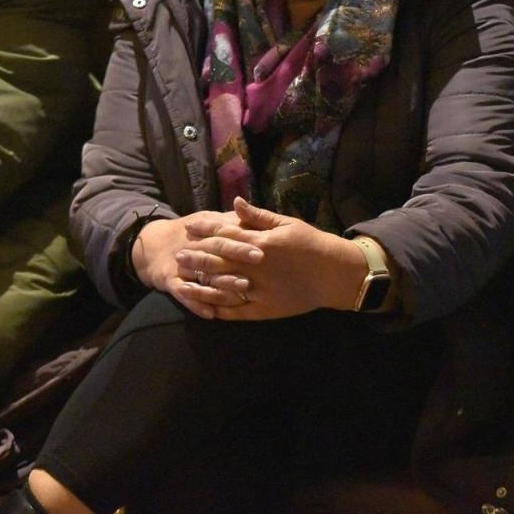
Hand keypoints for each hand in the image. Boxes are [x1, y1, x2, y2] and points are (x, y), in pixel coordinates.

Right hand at [131, 209, 261, 317]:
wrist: (152, 245)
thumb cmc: (191, 234)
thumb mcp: (207, 221)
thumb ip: (230, 221)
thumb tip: (253, 214)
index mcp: (204, 232)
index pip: (224, 234)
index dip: (242, 241)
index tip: (262, 249)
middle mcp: (193, 247)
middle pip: (215, 250)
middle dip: (236, 255)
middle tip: (259, 262)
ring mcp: (182, 266)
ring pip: (202, 275)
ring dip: (222, 283)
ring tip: (242, 291)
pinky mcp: (172, 282)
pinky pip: (183, 294)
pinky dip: (196, 304)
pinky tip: (211, 314)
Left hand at [174, 198, 366, 321]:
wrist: (334, 273)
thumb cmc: (311, 244)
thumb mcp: (287, 223)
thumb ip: (259, 215)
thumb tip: (234, 203)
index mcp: (260, 242)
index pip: (225, 235)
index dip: (205, 231)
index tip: (189, 228)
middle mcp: (255, 266)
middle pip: (217, 261)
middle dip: (196, 258)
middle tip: (179, 256)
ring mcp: (259, 289)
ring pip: (222, 287)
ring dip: (201, 284)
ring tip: (183, 281)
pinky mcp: (264, 309)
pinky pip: (236, 311)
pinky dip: (220, 309)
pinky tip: (206, 309)